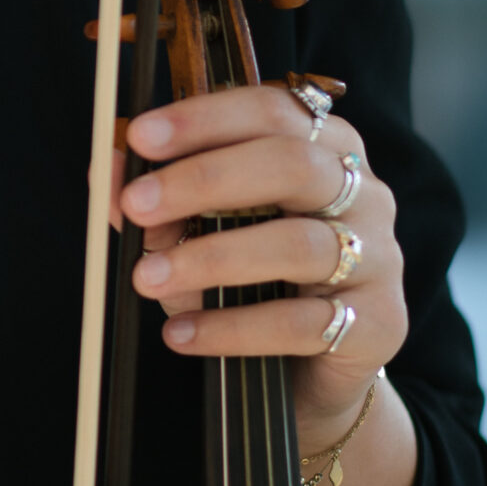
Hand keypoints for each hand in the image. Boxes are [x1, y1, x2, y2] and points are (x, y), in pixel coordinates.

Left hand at [112, 83, 407, 445]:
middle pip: (291, 164)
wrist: (312, 374)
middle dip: (204, 180)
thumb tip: (107, 167)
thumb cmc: (256, 282)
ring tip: (146, 278)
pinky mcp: (378, 324)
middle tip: (136, 205)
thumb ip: (159, 198)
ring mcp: (379, 257)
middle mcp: (363, 193)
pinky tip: (181, 334)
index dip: (203, 119)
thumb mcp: (198, 232)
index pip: (271, 111)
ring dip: (211, 258)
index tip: (138, 136)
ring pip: (298, 244)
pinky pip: (303, 322)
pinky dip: (232, 329)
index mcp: (325, 148)